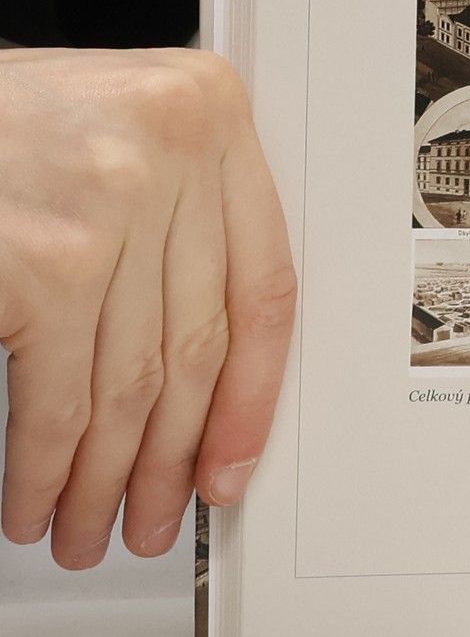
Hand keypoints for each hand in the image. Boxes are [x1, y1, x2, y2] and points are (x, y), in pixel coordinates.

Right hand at [0, 49, 294, 565]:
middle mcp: (176, 152)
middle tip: (153, 513)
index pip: (264, 283)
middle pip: (199, 345)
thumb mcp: (107, 137)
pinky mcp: (49, 266)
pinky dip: (48, 465)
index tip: (234, 459)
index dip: (253, 393)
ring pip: (134, 383)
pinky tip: (38, 498)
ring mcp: (112, 208)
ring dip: (108, 476)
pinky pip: (61, 399)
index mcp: (208, 112)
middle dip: (173, 453)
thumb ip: (170, 219)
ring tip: (90, 525)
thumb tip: (199, 374)